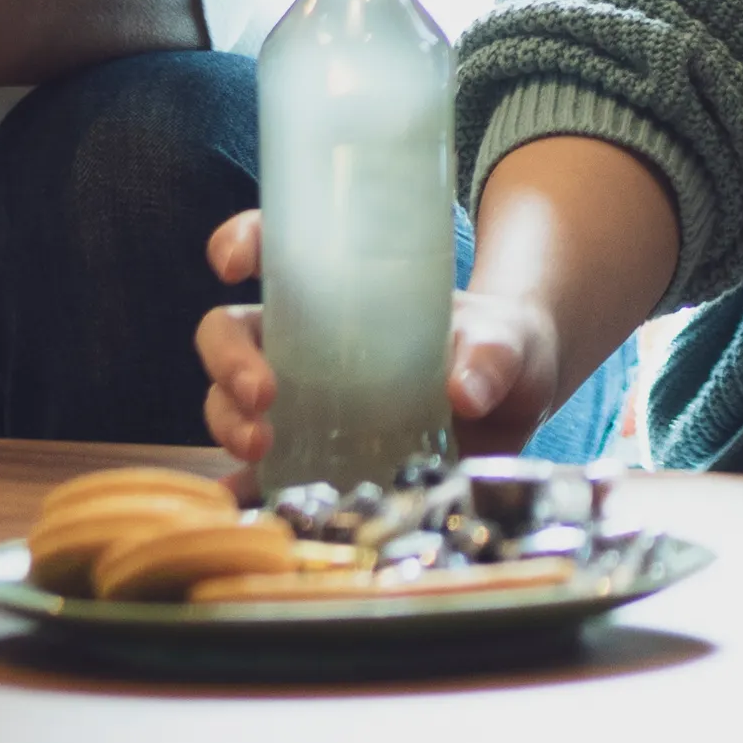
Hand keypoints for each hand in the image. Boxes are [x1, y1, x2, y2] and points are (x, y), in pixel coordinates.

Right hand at [195, 207, 578, 467]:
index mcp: (342, 288)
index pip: (275, 248)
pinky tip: (237, 500)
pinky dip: (240, 486)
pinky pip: (260, 471)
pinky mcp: (311, 454)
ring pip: (229, 398)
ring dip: (228, 419)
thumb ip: (491, 355)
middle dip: (229, 358)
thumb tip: (464, 393)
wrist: (514, 407)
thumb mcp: (505, 339)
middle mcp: (306, 339)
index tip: (234, 262)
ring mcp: (303, 398)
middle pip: (232, 331)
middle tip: (261, 393)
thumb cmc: (500, 347)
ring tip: (259, 446)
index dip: (242, 242)